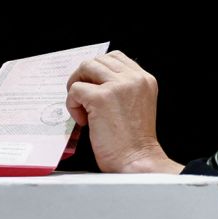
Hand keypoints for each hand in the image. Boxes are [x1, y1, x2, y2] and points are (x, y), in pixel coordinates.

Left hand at [66, 51, 180, 173]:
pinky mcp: (100, 98)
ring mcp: (116, 87)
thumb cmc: (134, 141)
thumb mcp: (138, 104)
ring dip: (77, 86)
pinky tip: (84, 121)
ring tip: (82, 107)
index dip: (99, 70)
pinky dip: (73, 105)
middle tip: (83, 97)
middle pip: (98, 60)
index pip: (116, 57)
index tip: (93, 85)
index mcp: (144, 79)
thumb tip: (95, 79)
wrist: (137, 161)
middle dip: (85, 77)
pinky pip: (75, 90)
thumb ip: (124, 88)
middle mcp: (133, 79)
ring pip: (85, 68)